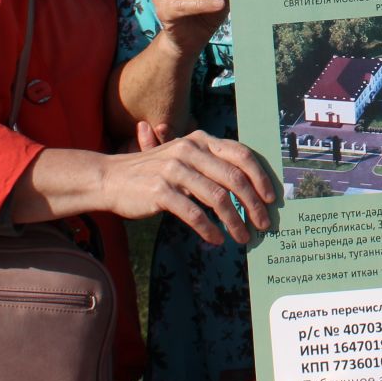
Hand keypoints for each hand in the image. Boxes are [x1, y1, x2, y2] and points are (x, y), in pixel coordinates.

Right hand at [102, 124, 275, 244]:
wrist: (111, 178)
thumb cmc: (153, 172)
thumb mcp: (184, 158)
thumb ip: (212, 164)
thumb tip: (250, 185)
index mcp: (201, 140)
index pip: (241, 154)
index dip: (260, 176)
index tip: (270, 198)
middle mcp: (190, 150)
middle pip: (235, 178)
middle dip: (253, 205)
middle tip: (263, 224)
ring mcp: (174, 169)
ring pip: (218, 198)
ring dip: (235, 222)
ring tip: (242, 238)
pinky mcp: (160, 191)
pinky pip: (194, 213)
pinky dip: (209, 229)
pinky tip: (216, 240)